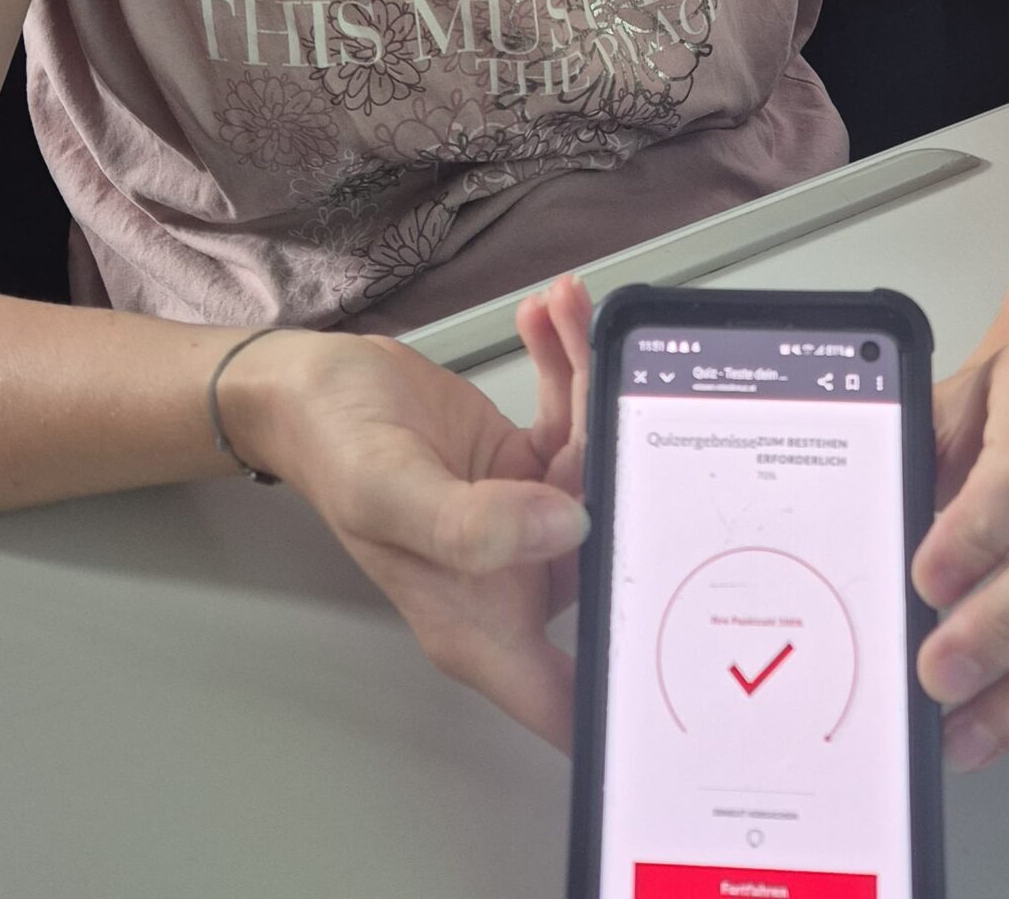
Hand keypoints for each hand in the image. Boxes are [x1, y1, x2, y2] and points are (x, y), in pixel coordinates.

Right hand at [225, 275, 594, 746]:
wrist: (309, 386)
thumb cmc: (332, 448)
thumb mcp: (388, 492)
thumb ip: (471, 526)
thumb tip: (565, 526)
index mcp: (478, 625)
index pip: (570, 696)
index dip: (631, 695)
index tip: (699, 648)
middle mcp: (511, 581)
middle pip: (611, 550)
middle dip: (633, 465)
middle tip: (632, 381)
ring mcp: (524, 519)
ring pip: (598, 463)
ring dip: (593, 383)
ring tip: (569, 312)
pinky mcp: (528, 463)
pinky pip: (573, 420)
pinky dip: (569, 366)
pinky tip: (551, 318)